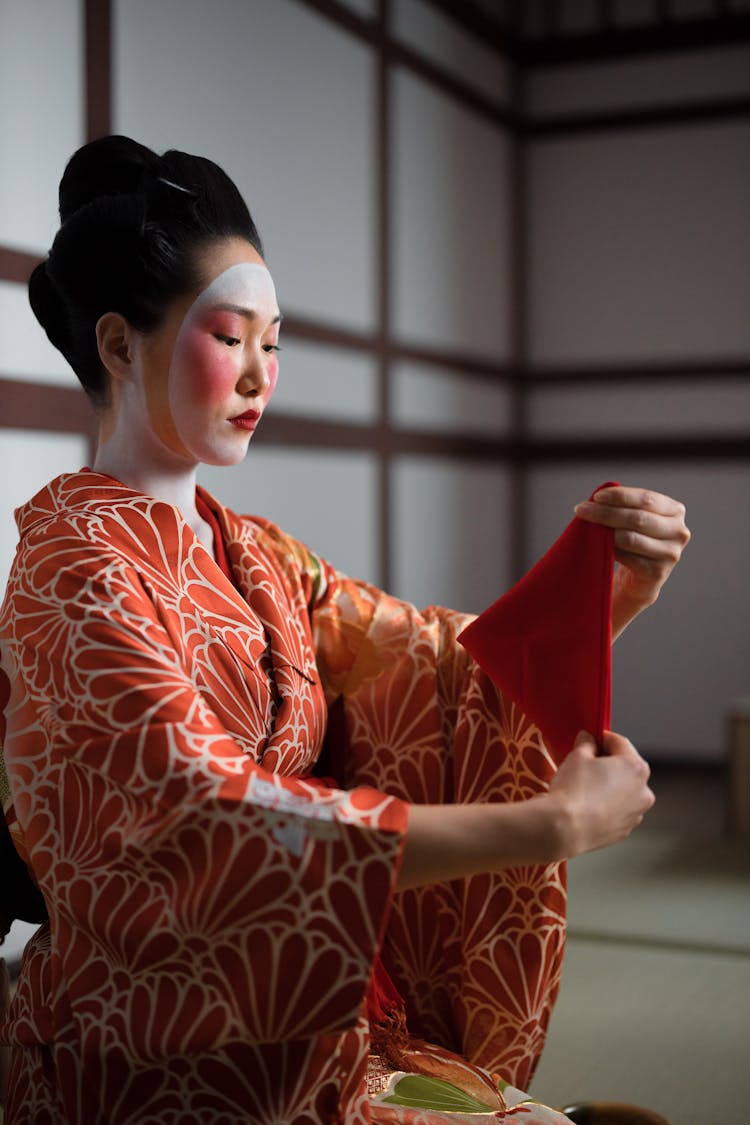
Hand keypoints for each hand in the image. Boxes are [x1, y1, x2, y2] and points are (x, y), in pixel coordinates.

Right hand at [548, 730, 654, 856]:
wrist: (565, 828)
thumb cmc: (574, 790)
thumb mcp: (577, 756)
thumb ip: (586, 743)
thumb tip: (588, 739)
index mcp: (636, 767)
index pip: (620, 743)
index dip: (602, 738)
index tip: (591, 739)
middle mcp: (643, 791)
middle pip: (625, 768)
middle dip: (608, 764)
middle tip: (586, 764)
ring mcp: (636, 813)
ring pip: (623, 791)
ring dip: (609, 786)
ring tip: (586, 788)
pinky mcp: (625, 830)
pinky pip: (617, 811)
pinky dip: (607, 806)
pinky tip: (587, 805)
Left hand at [574, 484, 689, 638]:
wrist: (638, 580)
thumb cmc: (632, 542)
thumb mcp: (633, 519)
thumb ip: (623, 506)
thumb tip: (599, 496)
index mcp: (675, 511)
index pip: (646, 498)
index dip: (620, 496)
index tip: (596, 497)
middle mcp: (679, 531)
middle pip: (637, 518)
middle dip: (606, 512)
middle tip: (582, 510)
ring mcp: (671, 553)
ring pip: (631, 538)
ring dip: (605, 531)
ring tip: (587, 528)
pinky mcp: (658, 572)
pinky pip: (627, 558)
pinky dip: (610, 550)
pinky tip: (598, 547)